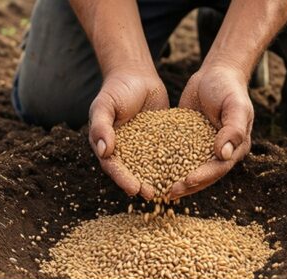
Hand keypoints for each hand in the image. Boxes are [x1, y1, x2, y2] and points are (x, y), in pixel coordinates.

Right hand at [89, 68, 169, 198]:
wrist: (136, 75)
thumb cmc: (115, 90)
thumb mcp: (104, 106)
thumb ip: (101, 127)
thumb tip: (104, 151)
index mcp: (107, 147)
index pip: (113, 167)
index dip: (122, 179)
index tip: (133, 189)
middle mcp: (125, 151)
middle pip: (132, 172)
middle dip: (141, 185)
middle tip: (152, 195)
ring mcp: (142, 148)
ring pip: (150, 167)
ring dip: (158, 179)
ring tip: (169, 190)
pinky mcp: (160, 141)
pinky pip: (166, 154)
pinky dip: (174, 163)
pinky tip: (185, 171)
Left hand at [169, 64, 253, 198]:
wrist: (215, 73)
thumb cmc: (228, 87)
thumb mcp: (235, 105)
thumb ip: (234, 129)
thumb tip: (225, 155)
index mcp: (236, 147)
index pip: (220, 167)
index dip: (204, 176)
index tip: (188, 181)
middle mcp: (221, 152)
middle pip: (204, 175)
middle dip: (188, 185)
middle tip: (170, 193)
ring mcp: (204, 148)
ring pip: (190, 169)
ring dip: (176, 181)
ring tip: (161, 192)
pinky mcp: (189, 142)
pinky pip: (178, 157)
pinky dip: (168, 167)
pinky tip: (152, 174)